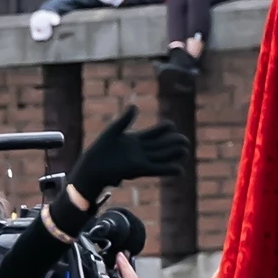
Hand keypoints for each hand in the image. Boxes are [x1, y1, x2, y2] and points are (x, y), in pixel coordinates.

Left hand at [69, 103, 190, 199]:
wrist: (91, 168)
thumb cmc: (99, 150)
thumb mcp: (112, 131)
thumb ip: (125, 120)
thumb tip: (135, 106)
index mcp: (133, 140)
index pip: (152, 134)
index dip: (162, 130)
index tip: (172, 125)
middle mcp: (139, 151)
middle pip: (160, 145)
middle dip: (172, 142)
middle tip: (186, 140)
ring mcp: (140, 160)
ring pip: (160, 156)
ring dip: (173, 154)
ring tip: (186, 151)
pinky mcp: (139, 169)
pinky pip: (157, 169)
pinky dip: (168, 169)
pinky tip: (179, 170)